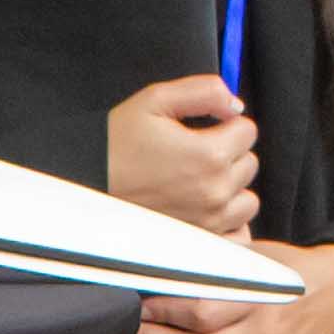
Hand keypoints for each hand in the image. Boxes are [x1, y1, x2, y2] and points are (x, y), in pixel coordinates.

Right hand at [108, 73, 259, 238]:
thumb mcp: (155, 100)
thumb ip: (204, 92)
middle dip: (227, 153)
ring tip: (196, 180)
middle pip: (249, 163)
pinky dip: (228, 222)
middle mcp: (215, 193)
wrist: (85, 186)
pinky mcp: (201, 241)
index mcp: (209, 156)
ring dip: (230, 188)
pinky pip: (238, 232)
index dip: (224, 124)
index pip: (247, 130)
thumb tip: (234, 104)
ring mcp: (210, 222)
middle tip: (192, 153)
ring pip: (246, 199)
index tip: (202, 129)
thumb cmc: (115, 145)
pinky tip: (203, 208)